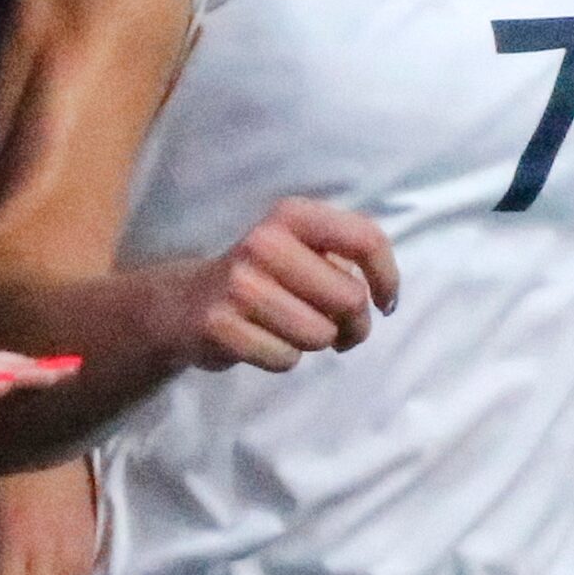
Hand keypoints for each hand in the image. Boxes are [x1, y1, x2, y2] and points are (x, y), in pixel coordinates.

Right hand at [166, 196, 399, 372]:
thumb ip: (345, 255)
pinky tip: (266, 340)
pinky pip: (286, 359)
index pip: (365, 239)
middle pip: (349, 298)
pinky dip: (284, 358)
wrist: (186, 300)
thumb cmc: (265, 275)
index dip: (387, 277)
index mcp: (293, 214)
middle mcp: (265, 242)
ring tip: (295, 329)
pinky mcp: (221, 324)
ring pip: (320, 334)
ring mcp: (240, 284)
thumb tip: (384, 298)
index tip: (385, 303)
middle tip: (341, 328)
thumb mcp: (302, 245)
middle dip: (354, 324)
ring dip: (317, 342)